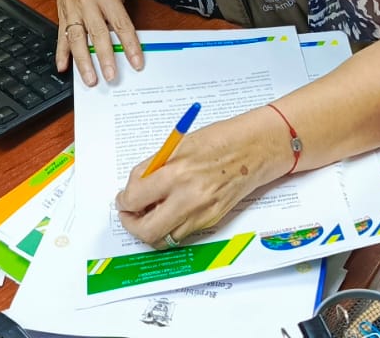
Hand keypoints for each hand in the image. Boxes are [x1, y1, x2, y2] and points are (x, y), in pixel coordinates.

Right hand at [50, 0, 142, 85]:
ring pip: (77, 39)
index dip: (130, 45)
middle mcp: (87, 2)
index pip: (121, 24)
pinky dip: (61, 54)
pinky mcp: (61, 15)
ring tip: (90, 79)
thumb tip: (125, 41)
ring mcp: (72, 10)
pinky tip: (63, 67)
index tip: (136, 62)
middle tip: (111, 76)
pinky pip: (61, 37)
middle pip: (98, 34)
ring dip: (84, 62)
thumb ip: (118, 12)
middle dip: (105, 57)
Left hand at [115, 108, 289, 248]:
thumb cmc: (221, 140)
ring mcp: (202, 213)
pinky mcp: (212, 220)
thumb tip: (134, 187)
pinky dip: (170, 227)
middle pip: (147, 230)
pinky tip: (170, 212)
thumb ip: (153, 169)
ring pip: (164, 239)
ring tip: (150, 213)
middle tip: (129, 214)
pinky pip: (182, 234)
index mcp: (176, 173)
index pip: (135, 199)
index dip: (124, 201)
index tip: (124, 198)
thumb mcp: (178, 146)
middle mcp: (189, 198)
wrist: (255, 148)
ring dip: (151, 229)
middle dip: (132, 224)